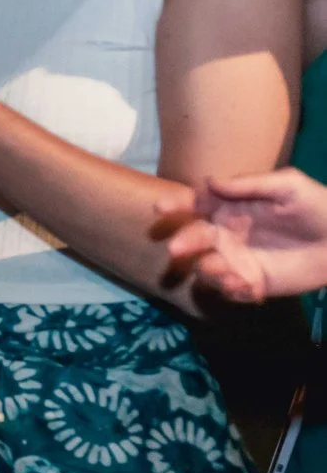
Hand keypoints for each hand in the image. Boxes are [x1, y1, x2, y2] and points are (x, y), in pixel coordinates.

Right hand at [159, 168, 326, 302]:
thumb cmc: (317, 206)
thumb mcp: (288, 186)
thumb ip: (249, 183)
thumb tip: (209, 181)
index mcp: (228, 207)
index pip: (194, 204)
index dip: (176, 204)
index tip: (161, 207)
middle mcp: (224, 234)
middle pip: (193, 238)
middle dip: (183, 242)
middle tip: (177, 248)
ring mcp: (235, 260)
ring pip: (205, 268)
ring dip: (206, 270)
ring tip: (223, 271)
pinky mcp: (250, 284)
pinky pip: (229, 291)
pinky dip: (230, 291)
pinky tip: (243, 286)